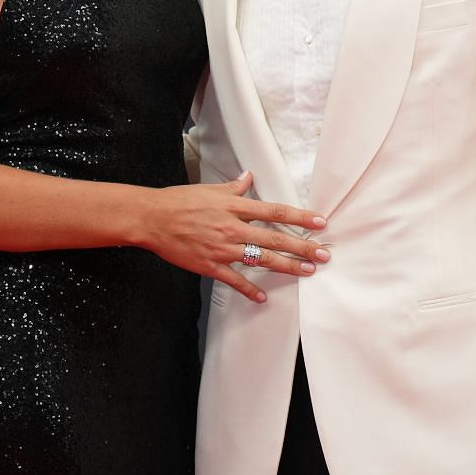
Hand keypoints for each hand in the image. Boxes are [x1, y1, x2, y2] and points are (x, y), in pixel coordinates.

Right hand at [139, 171, 327, 301]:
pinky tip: (263, 297)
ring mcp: (222, 248)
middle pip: (275, 239)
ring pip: (261, 259)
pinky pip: (234, 280)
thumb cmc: (179, 201)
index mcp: (234, 207)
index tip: (320, 222)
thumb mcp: (210, 189)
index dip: (300, 217)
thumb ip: (234, 187)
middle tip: (323, 255)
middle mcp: (233, 228)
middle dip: (302, 247)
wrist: (152, 218)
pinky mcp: (210, 265)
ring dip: (287, 267)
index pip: (275, 212)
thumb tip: (249, 177)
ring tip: (307, 272)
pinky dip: (249, 290)